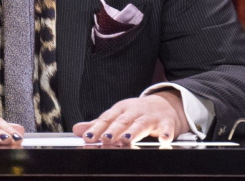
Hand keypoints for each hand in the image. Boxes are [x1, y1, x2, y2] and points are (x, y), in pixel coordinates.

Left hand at [72, 90, 189, 145]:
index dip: (97, 128)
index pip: (106, 119)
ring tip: (127, 140)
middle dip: (114, 130)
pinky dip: (166, 133)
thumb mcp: (118, 115)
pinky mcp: (167, 122)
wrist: (166, 104)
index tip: (87, 137)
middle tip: (105, 139)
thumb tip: (77, 129)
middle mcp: (134, 111)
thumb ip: (99, 124)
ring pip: (141, 124)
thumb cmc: (137, 113)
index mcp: (121, 109)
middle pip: (123, 120)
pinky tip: (164, 140)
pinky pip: (167, 127)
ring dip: (134, 131)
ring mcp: (151, 116)